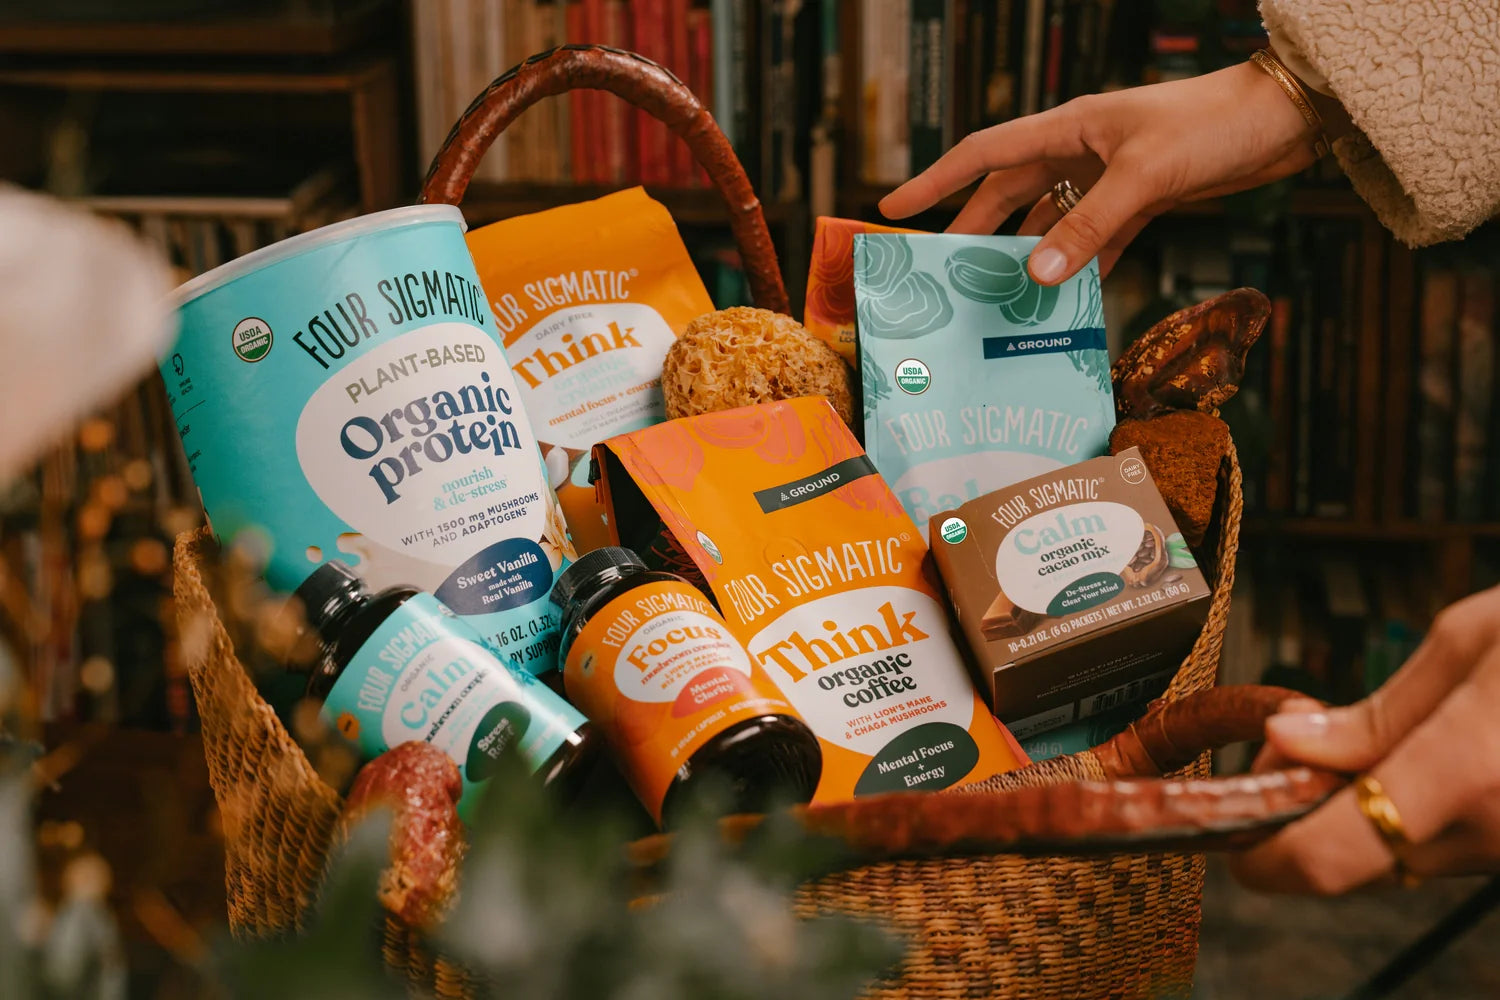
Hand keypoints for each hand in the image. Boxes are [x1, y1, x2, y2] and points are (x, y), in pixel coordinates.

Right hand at [879, 63, 1318, 282]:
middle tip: (943, 276)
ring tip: (1000, 300)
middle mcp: (1081, 151)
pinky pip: (1094, 239)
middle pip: (1009, 195)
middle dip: (975, 233)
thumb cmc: (1213, 126)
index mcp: (1068, 128)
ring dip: (1028, 257)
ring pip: (1050, 221)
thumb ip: (1088, 226)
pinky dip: (1078, 267)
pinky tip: (1064, 300)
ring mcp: (1109, 177)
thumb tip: (1035, 274)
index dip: (936, 182)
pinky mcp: (1141, 201)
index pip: (984, 154)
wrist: (1284, 119)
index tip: (893, 208)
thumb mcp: (1144, 177)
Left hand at [1229, 585, 1499, 893]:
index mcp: (1469, 770)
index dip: (1268, 859)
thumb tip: (1289, 744)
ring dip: (1365, 814)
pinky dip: (1421, 817)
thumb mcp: (1471, 641)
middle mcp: (1499, 830)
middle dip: (1307, 814)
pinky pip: (1456, 849)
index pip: (1334, 853)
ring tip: (1364, 742)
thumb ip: (1378, 710)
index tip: (1235, 838)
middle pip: (1361, 862)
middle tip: (1291, 750)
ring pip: (1408, 859)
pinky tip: (1428, 762)